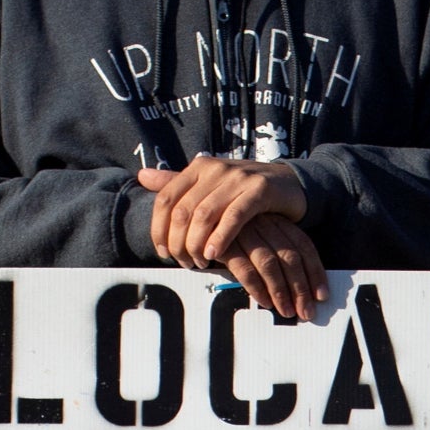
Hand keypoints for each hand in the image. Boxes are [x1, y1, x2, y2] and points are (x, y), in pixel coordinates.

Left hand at [141, 155, 305, 265]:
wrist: (288, 183)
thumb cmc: (243, 190)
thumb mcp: (209, 185)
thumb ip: (177, 183)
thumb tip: (141, 176)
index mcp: (197, 167)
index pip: (165, 199)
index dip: (159, 228)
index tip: (163, 252)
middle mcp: (214, 169)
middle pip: (182, 210)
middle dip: (178, 242)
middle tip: (183, 262)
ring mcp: (237, 178)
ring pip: (204, 215)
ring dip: (196, 244)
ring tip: (198, 262)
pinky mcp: (258, 190)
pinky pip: (233, 217)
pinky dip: (220, 238)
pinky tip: (214, 255)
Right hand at [212, 213, 327, 321]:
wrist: (194, 218)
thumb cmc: (230, 234)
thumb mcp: (257, 237)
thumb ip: (276, 255)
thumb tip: (301, 289)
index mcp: (276, 220)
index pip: (304, 245)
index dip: (315, 272)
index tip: (322, 296)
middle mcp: (262, 222)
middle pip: (290, 257)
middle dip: (301, 288)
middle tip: (307, 312)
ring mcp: (242, 231)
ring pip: (269, 263)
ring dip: (281, 291)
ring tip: (288, 312)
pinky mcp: (222, 243)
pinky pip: (244, 268)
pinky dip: (257, 288)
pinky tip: (265, 302)